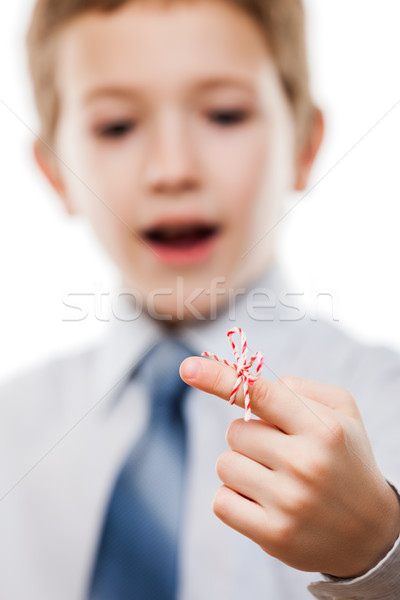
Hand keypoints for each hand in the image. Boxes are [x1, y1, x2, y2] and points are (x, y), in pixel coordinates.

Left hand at [180, 357, 399, 576]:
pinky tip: (262, 502)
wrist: (373, 533)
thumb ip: (301, 388)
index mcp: (323, 428)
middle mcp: (306, 464)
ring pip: (225, 464)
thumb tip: (251, 383)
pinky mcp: (273, 536)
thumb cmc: (348, 460)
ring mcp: (289, 503)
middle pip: (236, 432)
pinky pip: (222, 501)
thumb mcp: (344, 414)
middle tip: (281, 452)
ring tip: (275, 479)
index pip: (261, 393)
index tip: (187, 367)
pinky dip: (234, 497)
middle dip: (250, 437)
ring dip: (241, 467)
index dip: (220, 378)